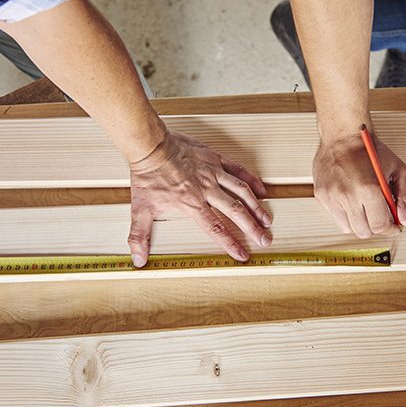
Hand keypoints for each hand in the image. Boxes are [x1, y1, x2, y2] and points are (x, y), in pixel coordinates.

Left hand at [128, 131, 271, 265]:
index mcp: (192, 204)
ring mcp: (213, 173)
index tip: (243, 255)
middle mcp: (206, 190)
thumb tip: (138, 260)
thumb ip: (140, 236)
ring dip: (256, 207)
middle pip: (235, 212)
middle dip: (252, 228)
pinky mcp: (215, 159)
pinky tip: (261, 190)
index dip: (230, 243)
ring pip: (241, 191)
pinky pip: (238, 169)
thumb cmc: (147, 176)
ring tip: (268, 220)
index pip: (215, 229)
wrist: (151, 146)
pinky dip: (251, 180)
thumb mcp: (140, 209)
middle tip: (265, 240)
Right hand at [313, 129, 405, 237]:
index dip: (390, 229)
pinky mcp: (321, 196)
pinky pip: (335, 217)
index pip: (380, 226)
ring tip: (364, 207)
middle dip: (375, 226)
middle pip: (364, 231)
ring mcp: (332, 197)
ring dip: (359, 222)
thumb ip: (405, 197)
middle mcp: (348, 195)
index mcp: (369, 189)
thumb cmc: (370, 150)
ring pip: (348, 227)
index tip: (394, 226)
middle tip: (380, 216)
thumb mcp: (398, 169)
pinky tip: (351, 200)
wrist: (343, 135)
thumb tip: (405, 219)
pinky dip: (346, 214)